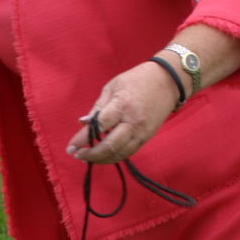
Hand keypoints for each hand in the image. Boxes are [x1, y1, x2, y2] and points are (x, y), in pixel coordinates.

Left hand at [65, 59, 181, 164]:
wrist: (169, 81)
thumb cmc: (137, 80)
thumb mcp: (113, 86)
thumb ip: (98, 107)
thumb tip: (83, 122)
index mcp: (121, 105)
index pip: (99, 126)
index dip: (83, 139)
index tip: (71, 147)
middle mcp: (132, 121)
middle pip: (110, 146)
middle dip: (91, 154)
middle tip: (77, 155)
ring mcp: (142, 131)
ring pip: (120, 153)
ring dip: (102, 159)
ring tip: (88, 157)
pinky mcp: (147, 137)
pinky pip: (129, 152)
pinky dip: (115, 156)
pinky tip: (103, 156)